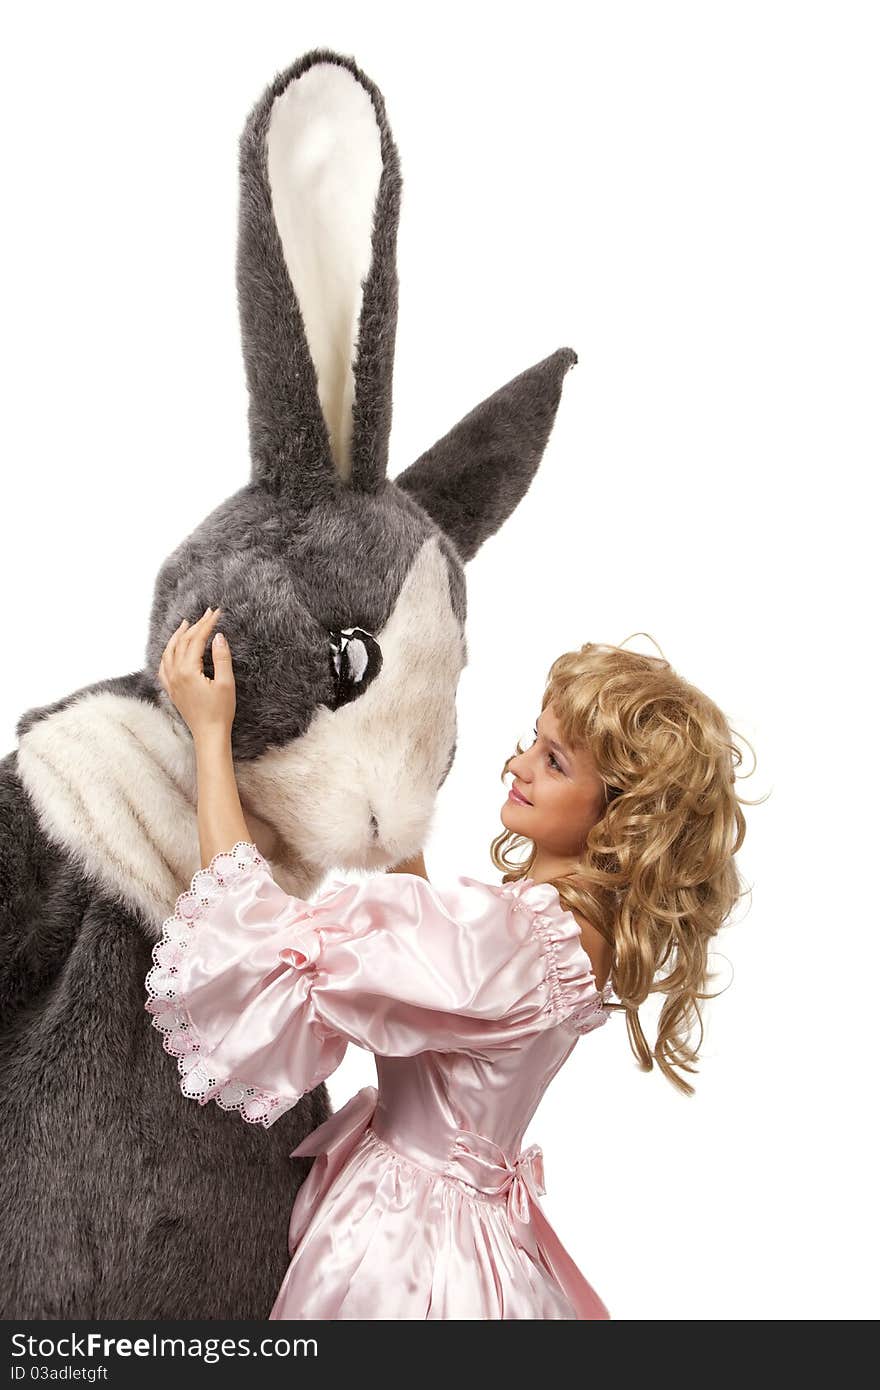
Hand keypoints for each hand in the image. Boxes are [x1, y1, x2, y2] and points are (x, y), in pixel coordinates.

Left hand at [157, 607, 235, 740]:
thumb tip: (219, 637)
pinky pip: (163, 667)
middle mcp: (175, 674)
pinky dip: (167, 654)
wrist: (209, 734)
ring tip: (185, 624)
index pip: (196, 639)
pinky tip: (172, 650)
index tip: (216, 613)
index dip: (207, 624)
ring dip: (178, 636)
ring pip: (169, 652)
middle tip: (207, 614)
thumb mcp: (226, 683)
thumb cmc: (220, 711)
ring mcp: (171, 682)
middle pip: (183, 642)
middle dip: (195, 626)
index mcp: (188, 671)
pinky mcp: (172, 690)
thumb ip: (221, 658)